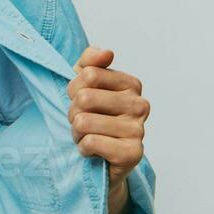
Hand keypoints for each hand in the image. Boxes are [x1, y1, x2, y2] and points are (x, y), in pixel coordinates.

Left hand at [66, 47, 147, 187]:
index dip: (74, 90)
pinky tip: (93, 152)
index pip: (88, 74)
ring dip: (77, 133)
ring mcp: (139, 130)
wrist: (101, 161)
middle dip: (73, 113)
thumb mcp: (85, 84)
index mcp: (131, 84)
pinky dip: (83, 148)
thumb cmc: (92, 118)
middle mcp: (140, 105)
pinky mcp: (132, 153)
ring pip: (84, 122)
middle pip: (84, 98)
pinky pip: (91, 142)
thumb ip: (90, 62)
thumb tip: (106, 52)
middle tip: (82, 123)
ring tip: (87, 137)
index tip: (81, 101)